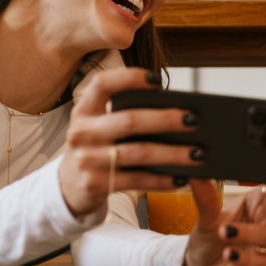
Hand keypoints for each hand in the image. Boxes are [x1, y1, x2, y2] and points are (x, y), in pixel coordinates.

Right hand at [59, 67, 199, 216]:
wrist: (68, 187)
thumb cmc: (98, 148)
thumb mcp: (100, 127)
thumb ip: (125, 115)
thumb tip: (177, 113)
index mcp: (84, 110)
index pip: (102, 85)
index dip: (129, 78)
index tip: (157, 80)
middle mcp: (81, 132)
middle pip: (129, 121)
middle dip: (166, 119)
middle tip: (194, 120)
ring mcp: (86, 160)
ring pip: (138, 153)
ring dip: (172, 153)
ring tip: (198, 153)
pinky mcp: (94, 184)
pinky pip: (136, 180)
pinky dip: (162, 179)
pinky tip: (182, 177)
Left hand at [183, 162, 265, 265]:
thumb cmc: (209, 240)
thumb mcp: (205, 218)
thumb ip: (206, 198)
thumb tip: (196, 175)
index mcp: (256, 205)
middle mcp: (265, 224)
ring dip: (247, 232)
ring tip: (225, 231)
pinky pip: (260, 263)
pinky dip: (245, 258)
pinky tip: (230, 254)